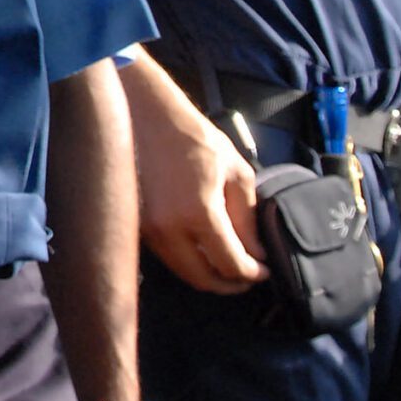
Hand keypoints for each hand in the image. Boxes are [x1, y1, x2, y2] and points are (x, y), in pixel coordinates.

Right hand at [123, 58, 266, 293]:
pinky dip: (187, 260)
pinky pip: (166, 256)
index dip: (252, 273)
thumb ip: (248, 218)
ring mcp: (147, 228)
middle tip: (246, 277)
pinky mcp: (137, 224)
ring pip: (181, 271)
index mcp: (198, 213)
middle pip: (202, 279)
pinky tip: (201, 249)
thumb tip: (255, 253)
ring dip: (207, 274)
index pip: (230, 264)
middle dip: (229, 284)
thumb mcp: (236, 173)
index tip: (263, 270)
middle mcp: (168, 228)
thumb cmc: (194, 138)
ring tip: (227, 264)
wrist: (148, 116)